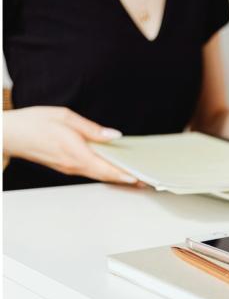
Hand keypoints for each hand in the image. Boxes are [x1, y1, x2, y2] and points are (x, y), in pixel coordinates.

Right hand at [3, 106, 137, 183]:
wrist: (10, 134)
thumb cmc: (34, 122)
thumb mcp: (65, 117)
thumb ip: (92, 129)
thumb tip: (113, 136)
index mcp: (75, 151)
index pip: (105, 167)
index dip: (124, 174)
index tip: (139, 177)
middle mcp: (73, 164)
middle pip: (105, 175)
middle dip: (126, 179)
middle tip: (145, 180)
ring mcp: (69, 168)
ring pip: (98, 175)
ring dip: (116, 177)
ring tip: (135, 176)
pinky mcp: (65, 167)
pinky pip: (89, 172)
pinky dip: (103, 172)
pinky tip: (112, 168)